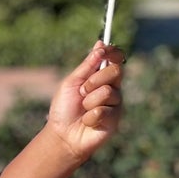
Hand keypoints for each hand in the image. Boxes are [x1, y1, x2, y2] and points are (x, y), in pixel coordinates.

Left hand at [46, 43, 124, 163]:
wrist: (62, 134)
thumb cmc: (65, 108)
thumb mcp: (72, 83)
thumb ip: (87, 65)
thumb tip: (100, 43)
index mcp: (102, 76)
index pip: (116, 59)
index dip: (113, 52)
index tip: (104, 50)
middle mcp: (112, 88)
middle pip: (116, 71)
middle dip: (95, 80)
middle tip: (82, 91)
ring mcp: (115, 103)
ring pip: (107, 91)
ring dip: (88, 101)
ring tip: (83, 110)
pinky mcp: (115, 119)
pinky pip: (104, 111)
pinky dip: (90, 117)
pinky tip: (88, 122)